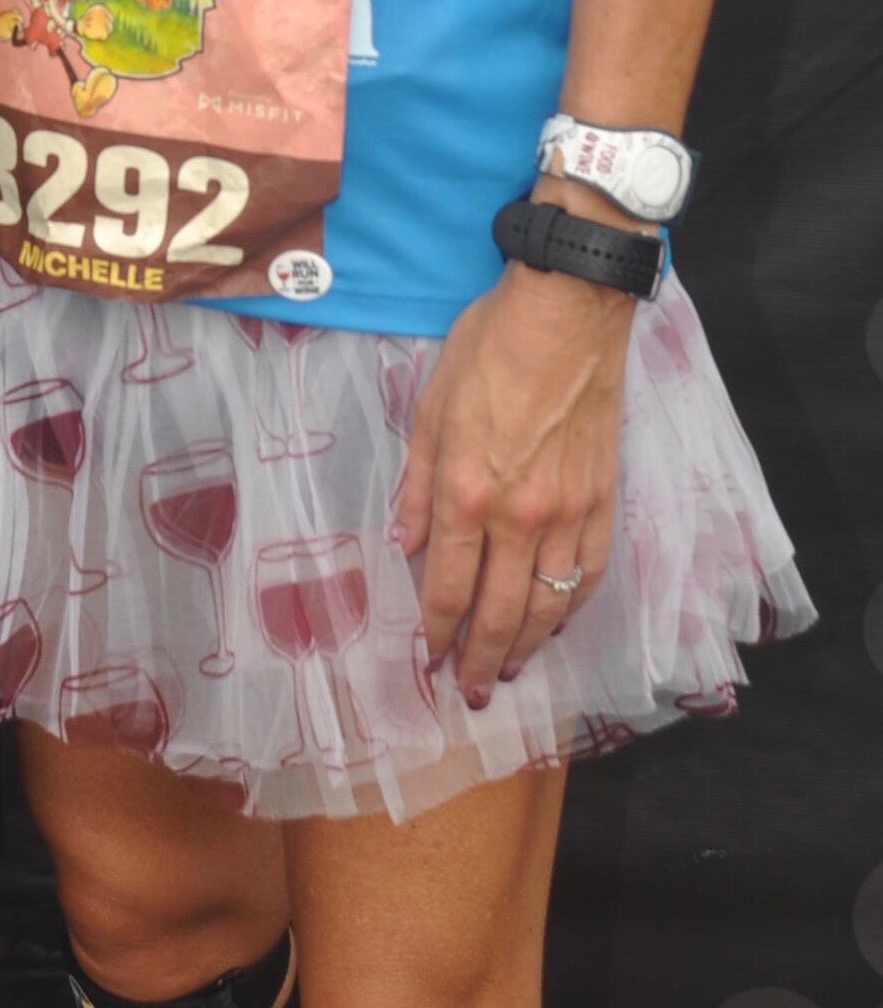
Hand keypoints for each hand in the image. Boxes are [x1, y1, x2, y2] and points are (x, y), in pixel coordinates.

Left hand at [390, 263, 631, 701]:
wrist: (567, 313)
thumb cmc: (489, 347)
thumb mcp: (432, 405)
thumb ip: (418, 482)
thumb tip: (404, 543)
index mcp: (467, 492)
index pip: (448, 586)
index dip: (436, 633)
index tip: (428, 662)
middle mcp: (519, 516)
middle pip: (499, 612)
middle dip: (480, 660)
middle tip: (470, 694)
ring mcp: (568, 513)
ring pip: (548, 605)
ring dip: (526, 647)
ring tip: (507, 671)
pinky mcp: (603, 500)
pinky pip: (589, 574)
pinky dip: (572, 610)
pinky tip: (557, 624)